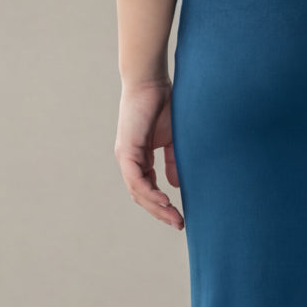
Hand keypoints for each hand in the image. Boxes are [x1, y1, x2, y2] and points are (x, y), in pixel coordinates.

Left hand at [114, 78, 183, 229]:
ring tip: (174, 217)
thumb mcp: (173, 139)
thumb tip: (175, 185)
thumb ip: (173, 161)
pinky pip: (137, 179)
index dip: (163, 205)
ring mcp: (126, 156)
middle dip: (161, 212)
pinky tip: (165, 200)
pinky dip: (150, 192)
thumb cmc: (164, 105)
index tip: (180, 217)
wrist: (151, 82)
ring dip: (156, 207)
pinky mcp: (127, 150)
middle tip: (179, 224)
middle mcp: (129, 160)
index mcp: (140, 158)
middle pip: (141, 196)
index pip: (148, 189)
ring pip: (138, 191)